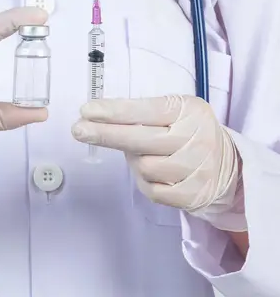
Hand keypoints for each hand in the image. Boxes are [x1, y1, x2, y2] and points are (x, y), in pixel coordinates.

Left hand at [72, 95, 244, 230]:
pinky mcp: (193, 195)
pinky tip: (154, 173)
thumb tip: (95, 115)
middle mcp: (196, 139)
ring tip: (144, 154)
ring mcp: (197, 169)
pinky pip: (152, 190)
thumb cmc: (188, 132)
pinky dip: (145, 181)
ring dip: (134, 161)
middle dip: (105, 134)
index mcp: (189, 111)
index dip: (115, 111)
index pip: (146, 110)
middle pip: (140, 140)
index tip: (87, 110)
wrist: (228, 166)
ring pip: (143, 167)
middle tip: (78, 130)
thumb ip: (141, 112)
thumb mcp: (173, 111)